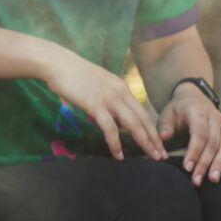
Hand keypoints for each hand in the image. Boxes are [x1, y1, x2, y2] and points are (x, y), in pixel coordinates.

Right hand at [40, 49, 165, 160]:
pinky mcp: (95, 105)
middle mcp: (120, 93)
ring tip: (151, 157)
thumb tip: (106, 122)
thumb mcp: (98, 87)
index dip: (152, 129)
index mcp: (122, 88)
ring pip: (133, 124)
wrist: (58, 64)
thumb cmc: (73, 76)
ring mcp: (109, 99)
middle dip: (154, 138)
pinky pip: (110, 128)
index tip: (158, 143)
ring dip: (144, 142)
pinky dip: (116, 143)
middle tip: (162, 155)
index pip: (142, 112)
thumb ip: (106, 103)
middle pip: (143, 119)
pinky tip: (119, 155)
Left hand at [159, 84, 220, 184]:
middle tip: (196, 180)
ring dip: (219, 164)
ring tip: (213, 180)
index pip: (200, 134)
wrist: (193, 98)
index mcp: (199, 112)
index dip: (194, 151)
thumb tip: (164, 137)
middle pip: (212, 143)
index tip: (186, 167)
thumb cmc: (178, 110)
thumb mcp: (167, 114)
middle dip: (205, 163)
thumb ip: (165, 126)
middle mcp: (215, 119)